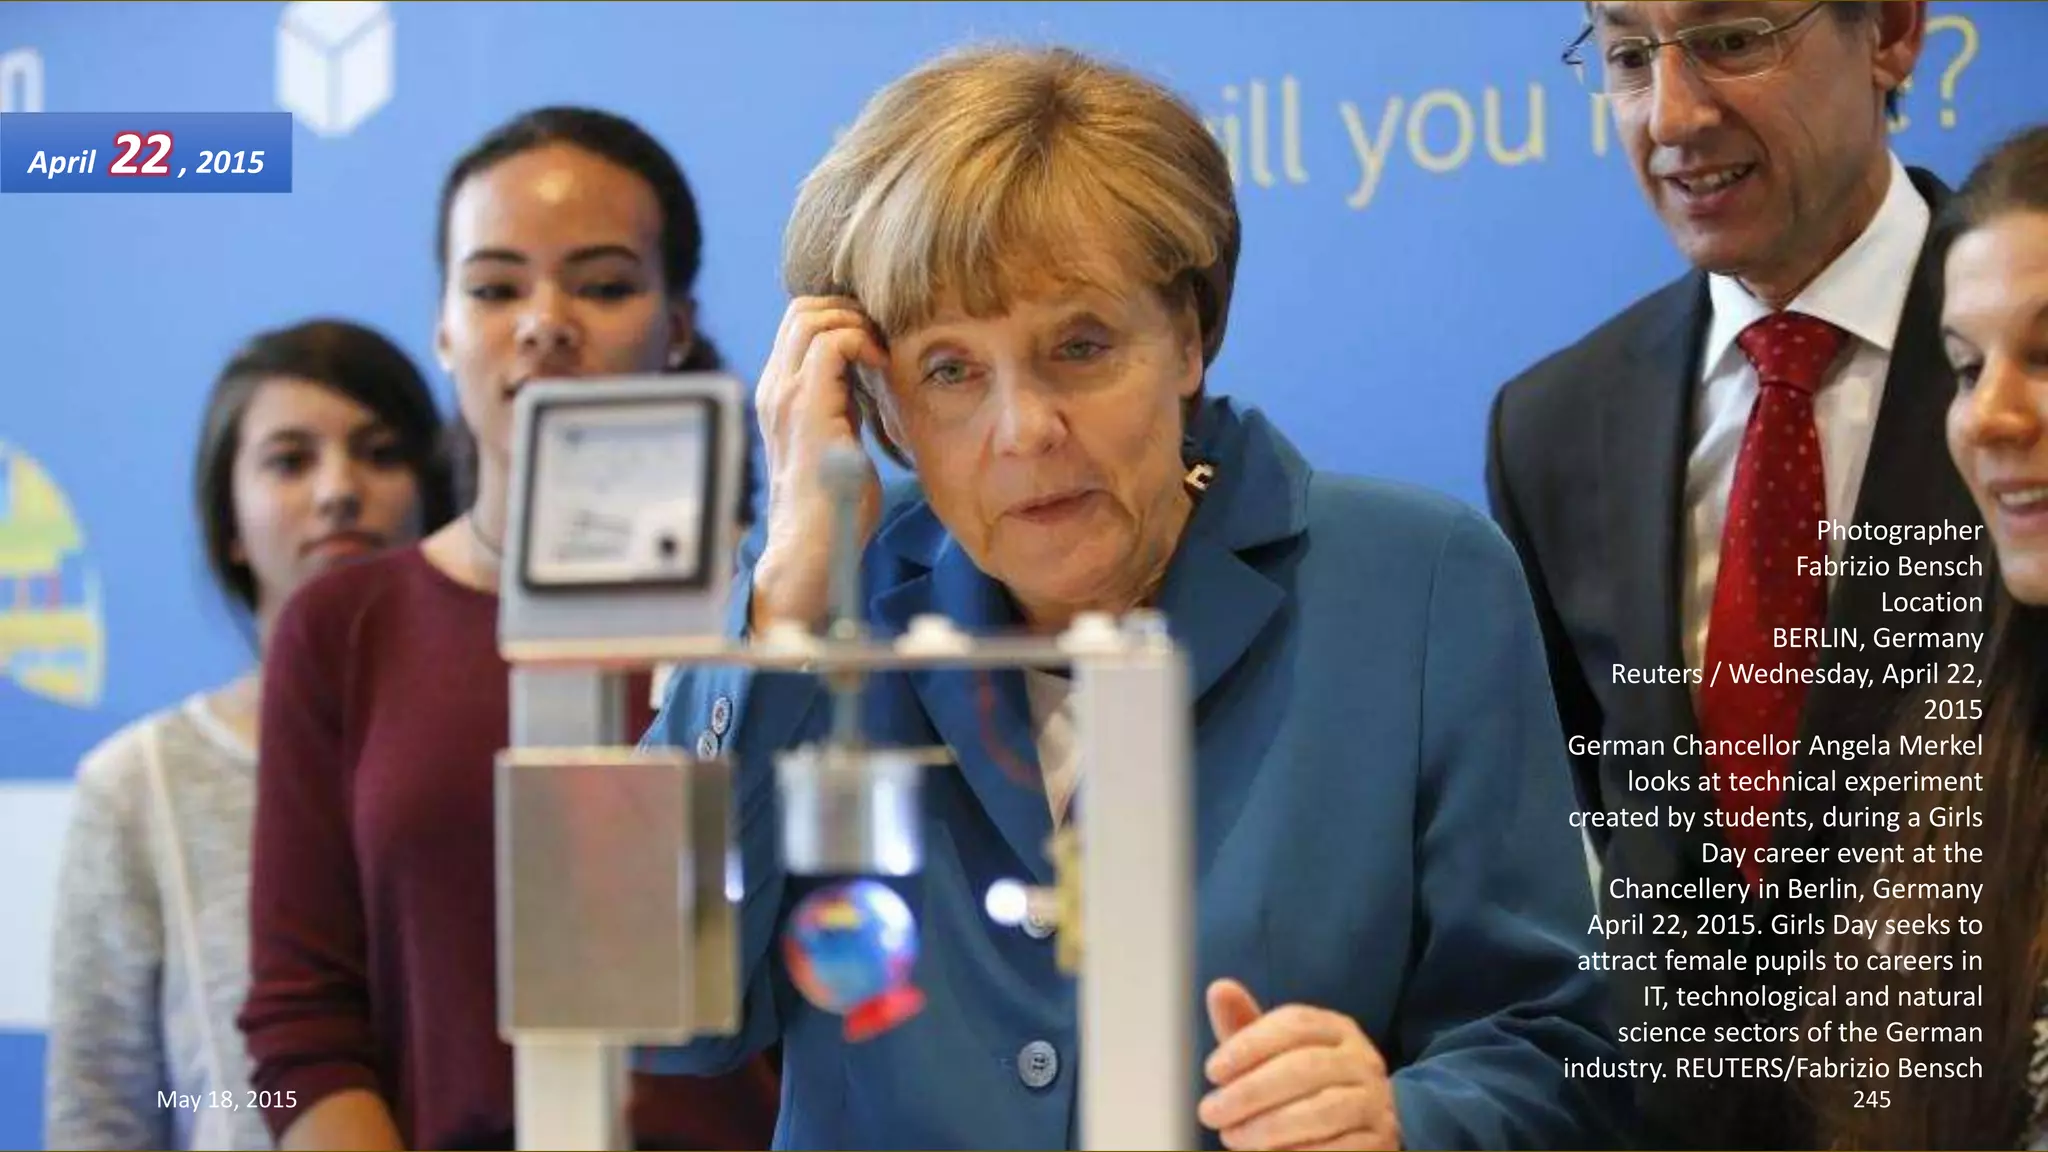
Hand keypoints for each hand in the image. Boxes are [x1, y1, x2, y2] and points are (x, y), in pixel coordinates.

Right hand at [751, 296, 889, 631]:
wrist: (811, 547)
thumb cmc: (832, 505)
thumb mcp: (839, 439)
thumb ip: (843, 405)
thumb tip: (866, 379)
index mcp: (779, 393)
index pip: (799, 323)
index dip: (840, 318)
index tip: (876, 341)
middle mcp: (774, 387)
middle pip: (802, 308)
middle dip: (849, 311)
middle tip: (882, 339)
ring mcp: (785, 394)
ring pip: (811, 315)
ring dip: (856, 323)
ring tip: (881, 353)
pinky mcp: (806, 405)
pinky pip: (831, 342)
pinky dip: (862, 341)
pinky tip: (881, 366)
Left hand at [1199, 979, 1400, 1150]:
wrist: (1359, 1127)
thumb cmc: (1303, 1084)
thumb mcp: (1274, 1053)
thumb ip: (1245, 1027)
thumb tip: (1219, 989)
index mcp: (1336, 1028)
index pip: (1294, 1024)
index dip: (1249, 1045)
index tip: (1212, 1071)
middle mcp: (1362, 1059)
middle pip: (1306, 1067)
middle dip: (1251, 1091)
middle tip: (1211, 1111)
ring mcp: (1376, 1101)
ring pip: (1323, 1110)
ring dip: (1269, 1126)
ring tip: (1233, 1137)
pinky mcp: (1381, 1141)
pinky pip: (1340, 1148)